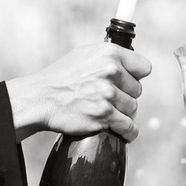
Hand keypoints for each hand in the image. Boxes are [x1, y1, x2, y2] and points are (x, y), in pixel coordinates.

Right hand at [8, 42, 152, 140]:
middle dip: (126, 96)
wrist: (41, 98)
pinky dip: (128, 132)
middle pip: (138, 90)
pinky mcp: (103, 115)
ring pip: (133, 109)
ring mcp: (107, 94)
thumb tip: (131, 63)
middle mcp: (110, 71)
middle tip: (108, 98)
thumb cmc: (62, 77)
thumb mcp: (85, 55)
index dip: (136, 76)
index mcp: (110, 53)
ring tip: (107, 111)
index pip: (144, 68)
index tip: (128, 82)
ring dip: (123, 113)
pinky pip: (129, 127)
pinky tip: (125, 132)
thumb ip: (110, 57)